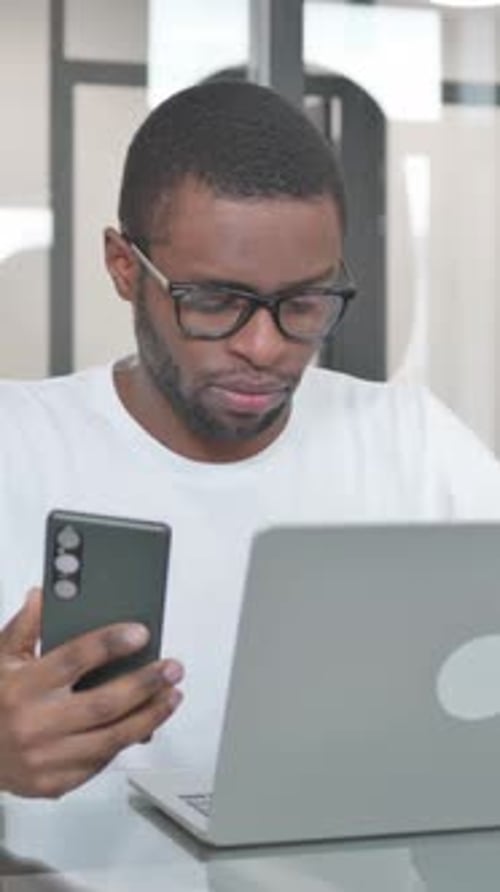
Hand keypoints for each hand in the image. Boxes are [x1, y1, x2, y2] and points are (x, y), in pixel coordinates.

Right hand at [0, 588, 183, 797]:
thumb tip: (44, 595)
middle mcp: (34, 724)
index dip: (110, 645)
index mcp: (21, 687)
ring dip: (148, 716)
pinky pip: (101, 762)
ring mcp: (45, 759)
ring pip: (110, 738)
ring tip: (171, 696)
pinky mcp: (54, 784)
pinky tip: (144, 723)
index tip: (140, 634)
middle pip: (102, 704)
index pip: (73, 660)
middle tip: (171, 668)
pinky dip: (125, 741)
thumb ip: (24, 627)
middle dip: (144, 684)